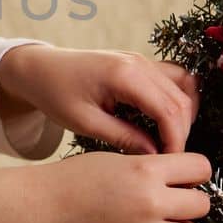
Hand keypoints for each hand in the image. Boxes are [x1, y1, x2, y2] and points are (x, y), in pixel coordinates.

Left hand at [0, 44, 199, 154]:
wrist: (39, 69)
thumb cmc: (55, 94)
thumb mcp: (85, 123)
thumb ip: (123, 137)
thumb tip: (155, 155)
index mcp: (125, 75)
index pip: (168, 111)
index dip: (175, 140)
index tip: (170, 163)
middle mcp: (139, 62)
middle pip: (180, 100)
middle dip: (181, 132)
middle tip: (168, 159)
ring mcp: (141, 59)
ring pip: (183, 87)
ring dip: (183, 116)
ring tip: (168, 141)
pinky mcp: (139, 63)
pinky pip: (172, 78)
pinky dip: (177, 99)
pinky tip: (165, 122)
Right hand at [27, 150, 212, 222]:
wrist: (40, 209)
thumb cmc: (73, 180)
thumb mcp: (115, 159)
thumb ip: (151, 168)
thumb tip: (184, 182)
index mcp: (146, 170)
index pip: (202, 168)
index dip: (194, 172)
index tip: (182, 178)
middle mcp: (151, 202)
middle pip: (202, 204)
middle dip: (189, 203)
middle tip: (169, 204)